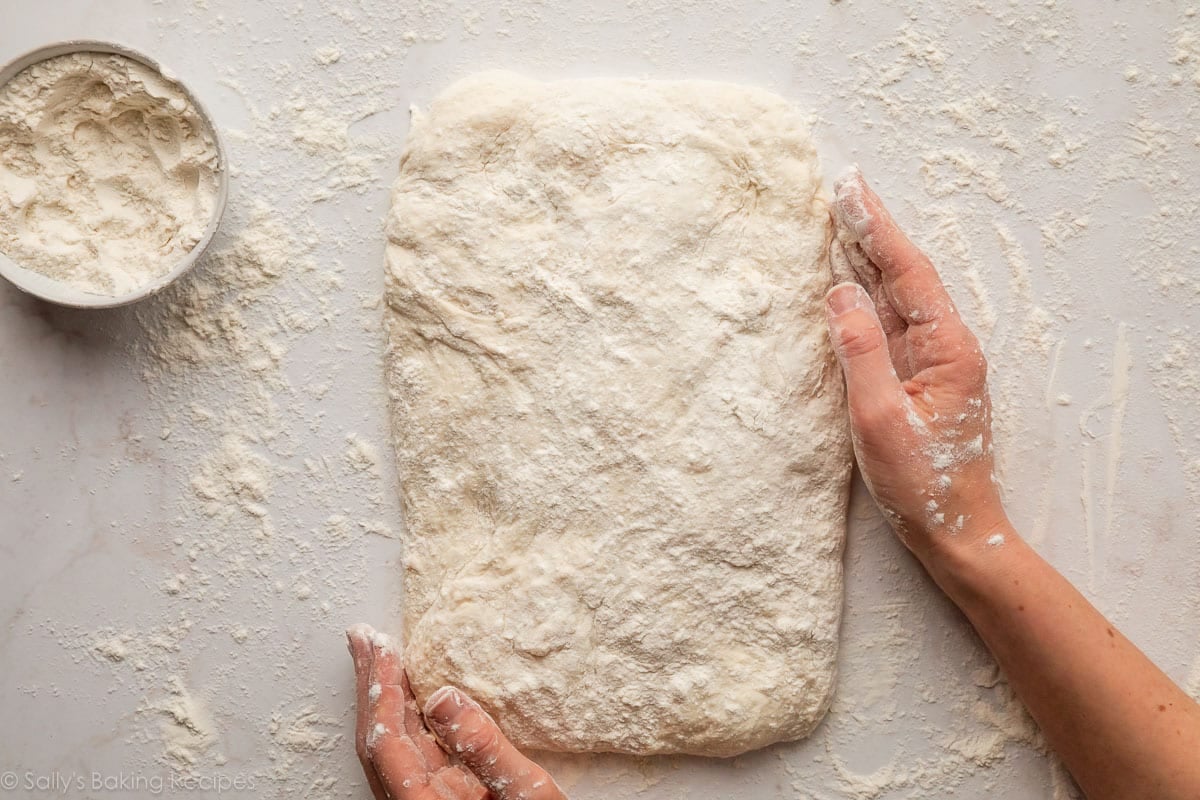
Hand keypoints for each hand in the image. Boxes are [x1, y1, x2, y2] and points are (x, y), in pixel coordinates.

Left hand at [346, 624, 565, 799]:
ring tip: (379, 653)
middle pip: (377, 742)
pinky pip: (414, 753)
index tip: (381, 648)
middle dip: (370, 686)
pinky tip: (414, 692)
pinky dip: (410, 717)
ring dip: (386, 698)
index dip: (382, 691)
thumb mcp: (526, 792)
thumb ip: (485, 747)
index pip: (387, 743)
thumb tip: (444, 697)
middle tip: (363, 638)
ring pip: (392, 747)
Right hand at [824, 168, 1007, 560]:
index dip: (876, 228)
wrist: (955, 530)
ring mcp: (933, 362)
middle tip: (841, 189)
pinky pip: (888, 325)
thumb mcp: (881, 418)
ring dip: (866, 258)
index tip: (850, 189)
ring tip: (838, 222)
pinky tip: (846, 282)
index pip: (907, 272)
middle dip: (871, 231)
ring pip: (895, 297)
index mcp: (948, 348)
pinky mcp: (918, 379)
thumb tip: (841, 293)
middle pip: (904, 275)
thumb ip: (861, 352)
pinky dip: (864, 296)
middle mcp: (946, 346)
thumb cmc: (924, 483)